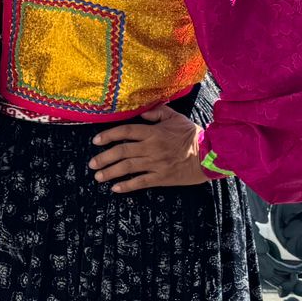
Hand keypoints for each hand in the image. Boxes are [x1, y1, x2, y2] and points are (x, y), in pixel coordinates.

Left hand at [89, 106, 209, 191]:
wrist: (210, 155)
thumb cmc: (192, 135)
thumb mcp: (176, 118)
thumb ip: (157, 112)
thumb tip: (141, 112)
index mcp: (153, 132)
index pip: (125, 132)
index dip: (108, 136)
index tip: (95, 141)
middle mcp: (151, 148)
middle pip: (121, 152)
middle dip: (104, 158)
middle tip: (92, 164)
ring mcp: (156, 164)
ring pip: (127, 168)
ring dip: (110, 172)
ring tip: (98, 176)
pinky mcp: (162, 178)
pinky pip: (141, 182)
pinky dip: (126, 186)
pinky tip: (115, 189)